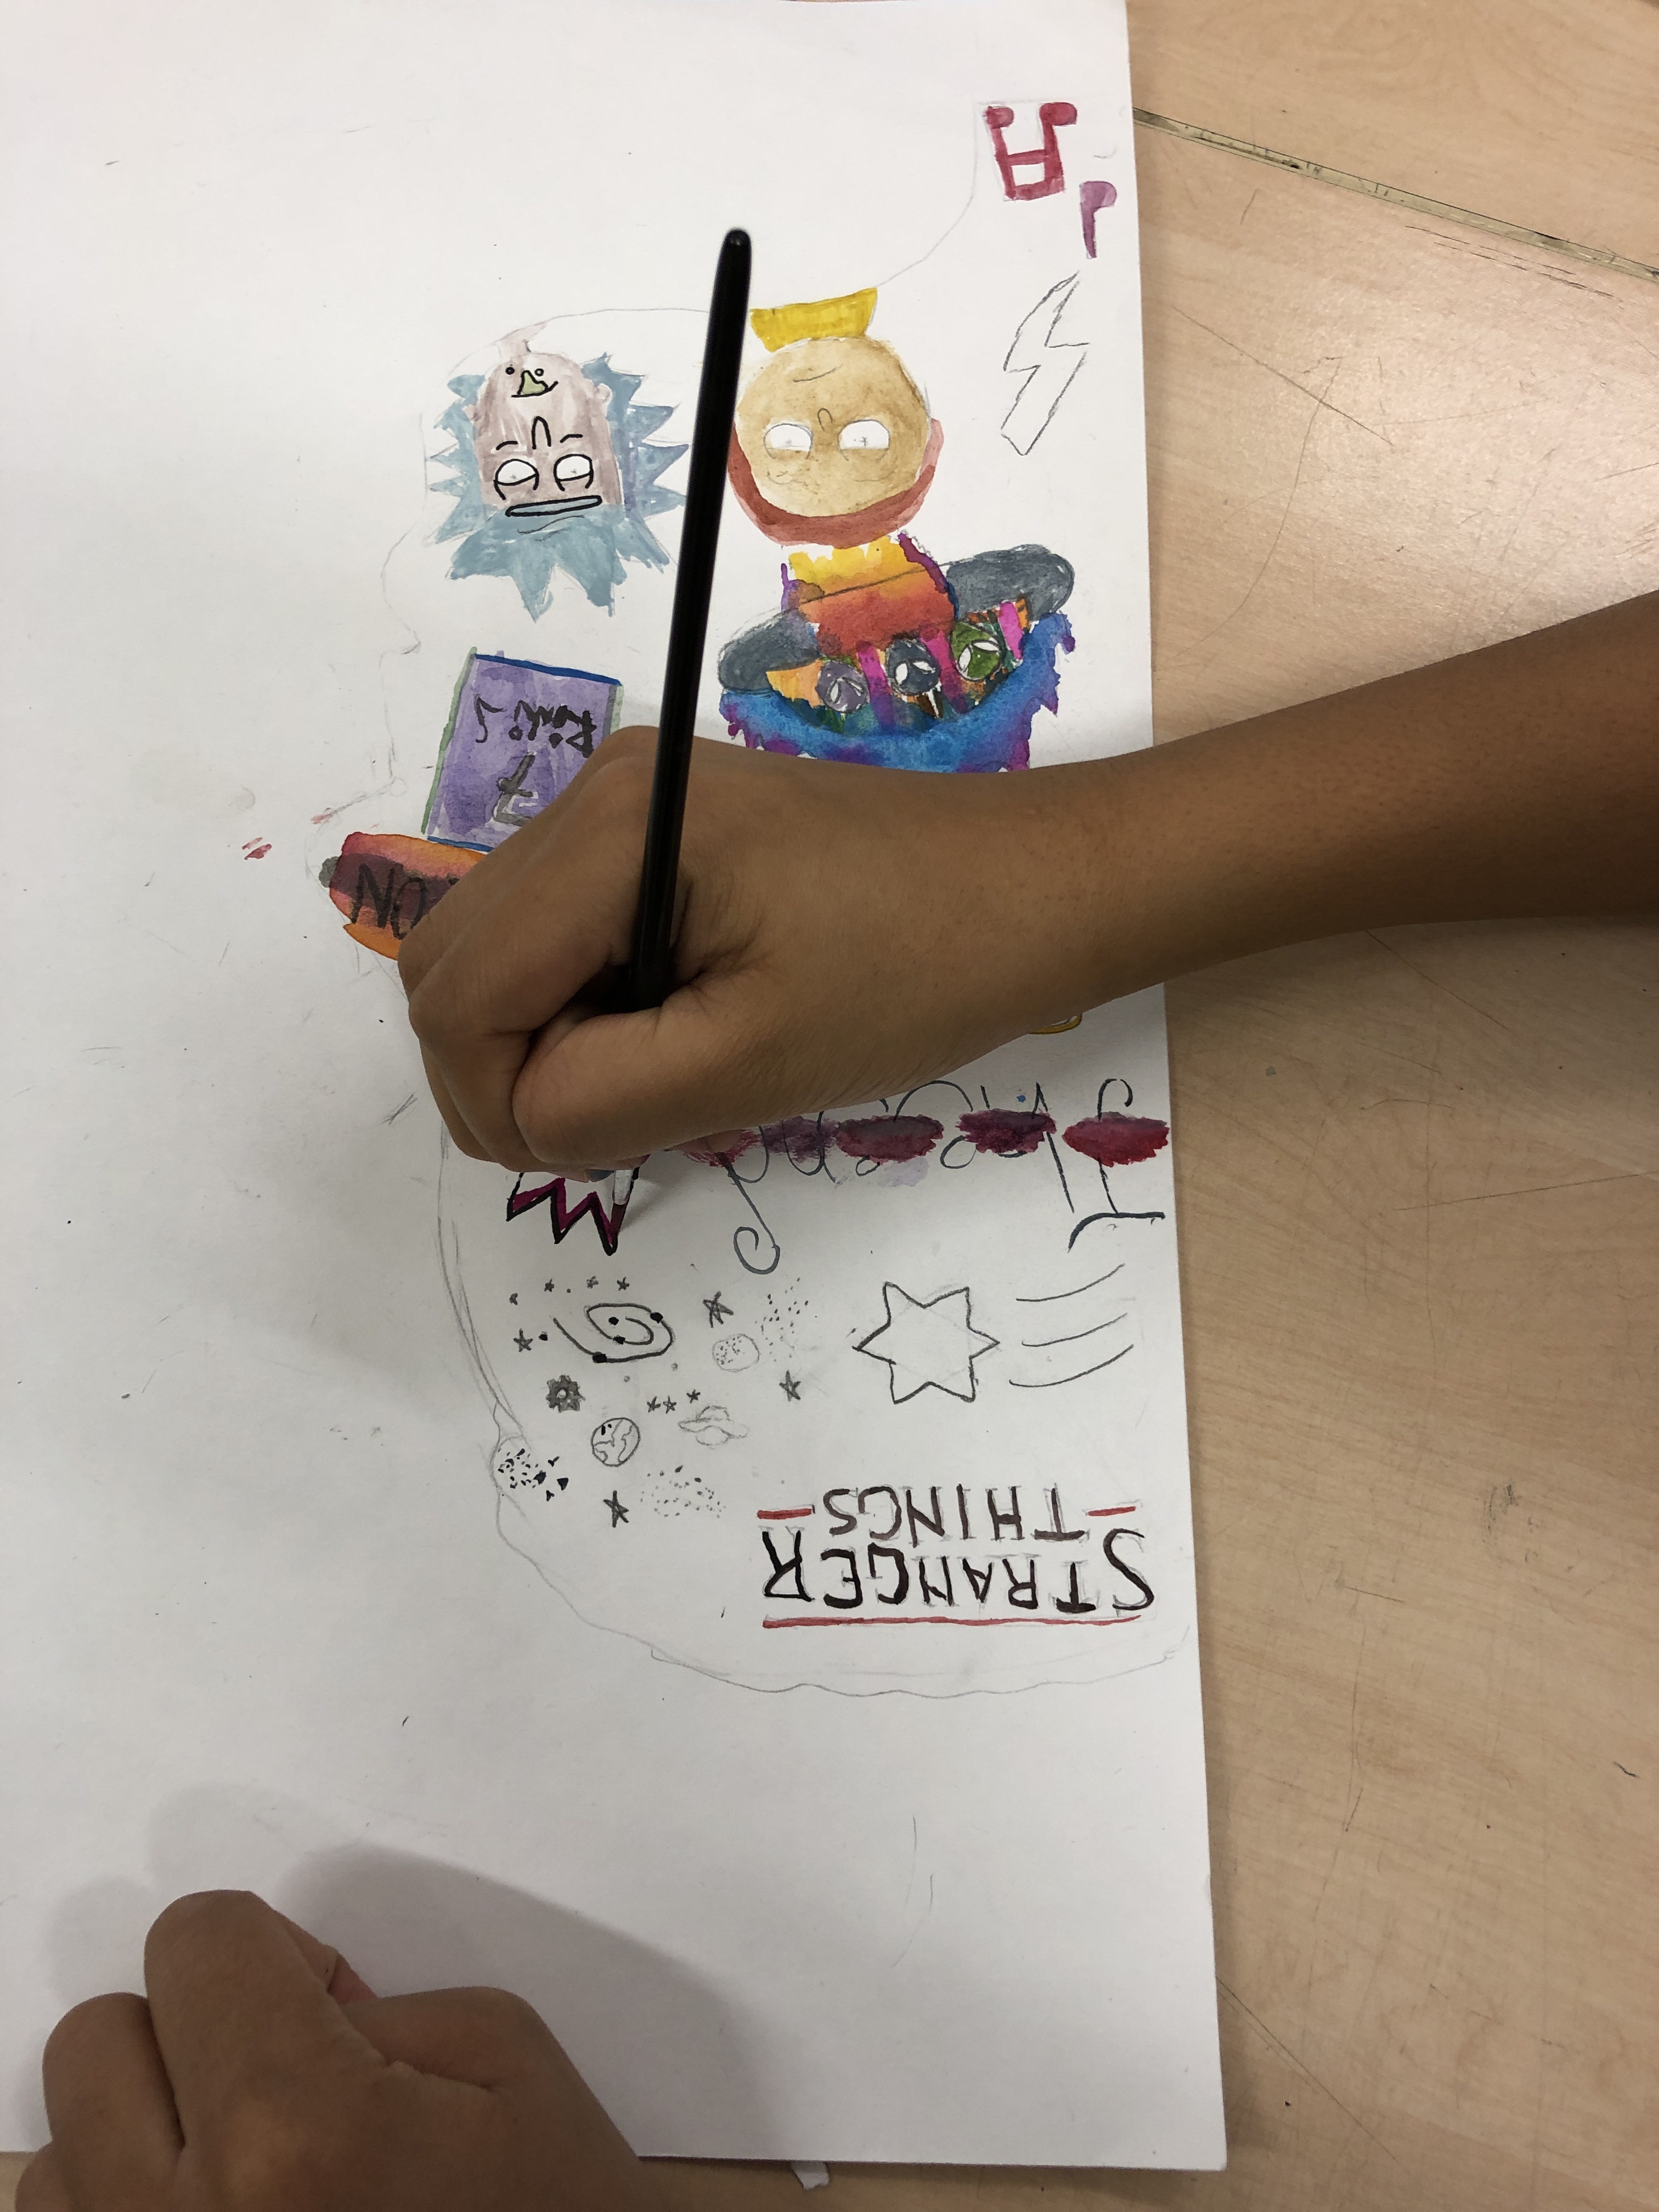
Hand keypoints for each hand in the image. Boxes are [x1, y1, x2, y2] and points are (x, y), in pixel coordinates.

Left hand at [18, 1891, 659, 2211]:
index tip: (323, 1999)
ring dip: (142, 2143)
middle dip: (191, 2033)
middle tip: (284, 2078)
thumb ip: (370, 2001)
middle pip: (96, 2041)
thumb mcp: (499, 2054)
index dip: (266, 1947)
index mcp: (295, 2132)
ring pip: (56, 2158)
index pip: (193, 1942)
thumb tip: (283, 1999)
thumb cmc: (551, 2211)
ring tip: (251, 2176)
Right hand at [398, 729, 1102, 1172]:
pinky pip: (557, 938)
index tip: (595, 1149)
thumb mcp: (754, 1063)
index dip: (495, 1100)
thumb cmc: (918, 971)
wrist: (1036, 888)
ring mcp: (619, 805)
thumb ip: (601, 1100)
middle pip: (450, 966)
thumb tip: (516, 1115)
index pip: (459, 994)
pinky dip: (583, 1006)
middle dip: (505, 1071)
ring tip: (662, 1075)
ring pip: (494, 956)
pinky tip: (674, 1030)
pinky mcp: (651, 832)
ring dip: (544, 1041)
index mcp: (611, 831)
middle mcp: (592, 793)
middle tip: (624, 1121)